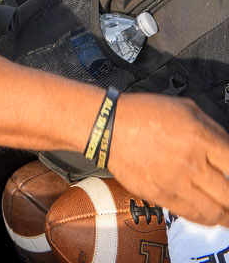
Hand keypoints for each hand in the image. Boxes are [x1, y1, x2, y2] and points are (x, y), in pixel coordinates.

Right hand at [109, 93, 228, 224]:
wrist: (108, 127)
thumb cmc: (144, 114)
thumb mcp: (185, 108)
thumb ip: (213, 129)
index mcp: (198, 136)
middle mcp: (190, 162)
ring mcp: (175, 182)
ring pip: (214, 212)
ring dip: (225, 215)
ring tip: (227, 213)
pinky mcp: (161, 196)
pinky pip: (192, 215)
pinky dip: (205, 218)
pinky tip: (209, 214)